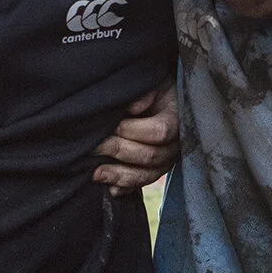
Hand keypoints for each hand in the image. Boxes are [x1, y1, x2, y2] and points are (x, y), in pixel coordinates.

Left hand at [93, 79, 179, 195]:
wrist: (159, 101)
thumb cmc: (153, 89)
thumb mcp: (152, 84)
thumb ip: (144, 92)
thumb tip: (133, 107)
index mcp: (177, 120)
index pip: (160, 131)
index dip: (135, 130)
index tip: (115, 125)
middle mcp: (174, 145)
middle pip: (151, 156)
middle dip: (119, 151)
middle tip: (94, 146)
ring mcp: (165, 162)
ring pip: (146, 176)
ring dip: (119, 176)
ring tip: (95, 173)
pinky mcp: (154, 172)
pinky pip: (141, 185)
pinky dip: (124, 188)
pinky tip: (110, 189)